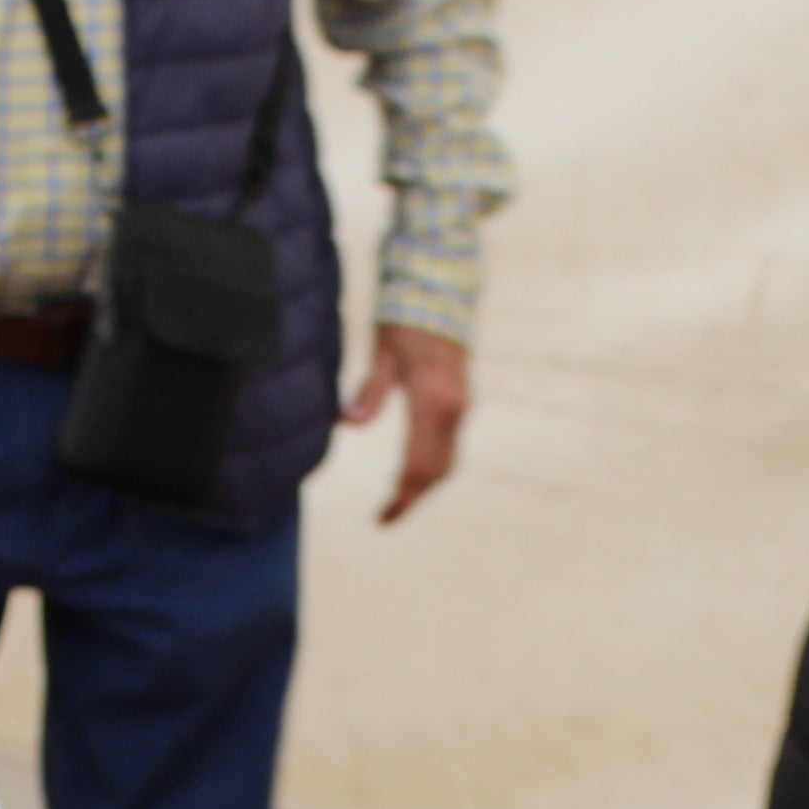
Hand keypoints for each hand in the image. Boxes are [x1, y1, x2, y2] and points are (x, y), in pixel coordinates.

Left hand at [344, 323, 471, 522]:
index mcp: (432, 400)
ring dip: (424, 486)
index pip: (417, 466)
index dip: (401, 498)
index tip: (382, 519)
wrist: (441, 289)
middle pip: (436, 471)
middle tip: (386, 517)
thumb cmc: (405, 317)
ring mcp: (461, 406)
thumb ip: (370, 391)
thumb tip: (347, 424)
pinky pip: (450, 446)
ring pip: (447, 462)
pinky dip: (433, 467)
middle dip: (412, 498)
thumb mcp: (383, 353)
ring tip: (398, 502)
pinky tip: (413, 474)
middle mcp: (453, 409)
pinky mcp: (461, 402)